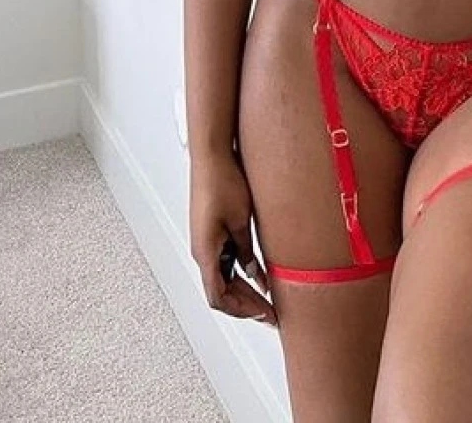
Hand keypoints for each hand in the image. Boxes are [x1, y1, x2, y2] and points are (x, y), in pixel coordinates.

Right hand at [189, 152, 277, 326]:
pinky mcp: (211, 232)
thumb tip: (254, 273)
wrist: (212, 155)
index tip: (264, 315)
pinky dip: (241, 272)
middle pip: (221, 292)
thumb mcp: (241, 221)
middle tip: (270, 313)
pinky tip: (259, 275)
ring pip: (223, 278)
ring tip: (267, 298)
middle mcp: (201, 251)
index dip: (243, 310)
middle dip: (246, 305)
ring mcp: (205, 242)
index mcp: (205, 252)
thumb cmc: (222, 182)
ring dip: (243, 290)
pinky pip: (225, 261)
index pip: (219, 298)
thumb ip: (246, 250)